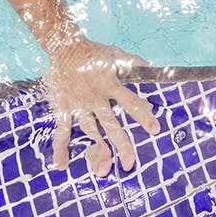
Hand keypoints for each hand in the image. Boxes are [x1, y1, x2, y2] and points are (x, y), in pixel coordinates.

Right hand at [42, 38, 159, 175]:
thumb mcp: (116, 55)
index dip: (143, 115)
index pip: (130, 102)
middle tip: (130, 163)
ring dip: (96, 149)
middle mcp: (96, 97)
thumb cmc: (93, 52)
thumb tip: (151, 67)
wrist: (64, 47)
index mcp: (111, 85)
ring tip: (103, 170)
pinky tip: (62, 164)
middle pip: (111, 123)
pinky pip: (62, 129)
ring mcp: (79, 104)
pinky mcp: (63, 107)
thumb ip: (134, 63)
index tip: (154, 130)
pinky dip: (61, 146)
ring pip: (90, 130)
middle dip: (121, 143)